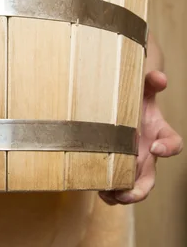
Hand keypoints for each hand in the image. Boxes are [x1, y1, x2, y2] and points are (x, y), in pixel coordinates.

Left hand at [99, 70, 182, 204]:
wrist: (117, 108)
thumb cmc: (133, 101)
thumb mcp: (141, 90)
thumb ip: (150, 82)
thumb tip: (159, 77)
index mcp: (159, 134)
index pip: (173, 143)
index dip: (168, 147)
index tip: (156, 147)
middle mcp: (148, 154)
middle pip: (151, 178)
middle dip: (141, 188)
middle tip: (129, 192)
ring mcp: (132, 164)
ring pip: (133, 188)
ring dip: (122, 195)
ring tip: (108, 194)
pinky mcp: (117, 169)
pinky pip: (116, 188)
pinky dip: (109, 193)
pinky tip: (98, 191)